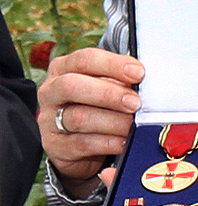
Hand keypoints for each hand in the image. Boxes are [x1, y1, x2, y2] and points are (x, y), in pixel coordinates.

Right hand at [38, 47, 144, 191]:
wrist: (75, 143)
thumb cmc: (94, 104)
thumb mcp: (103, 85)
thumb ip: (117, 79)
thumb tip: (141, 80)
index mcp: (63, 67)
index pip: (85, 59)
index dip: (113, 64)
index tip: (138, 73)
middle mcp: (51, 91)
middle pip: (73, 85)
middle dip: (108, 93)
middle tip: (135, 103)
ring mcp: (48, 120)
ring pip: (79, 117)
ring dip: (112, 121)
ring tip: (132, 124)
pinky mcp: (54, 146)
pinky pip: (82, 144)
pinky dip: (107, 142)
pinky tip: (123, 141)